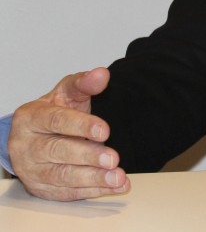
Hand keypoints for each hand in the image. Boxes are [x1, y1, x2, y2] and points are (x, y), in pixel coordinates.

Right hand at [8, 67, 129, 200]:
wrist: (38, 135)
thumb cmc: (54, 112)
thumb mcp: (67, 93)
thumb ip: (84, 83)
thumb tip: (101, 74)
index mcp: (30, 118)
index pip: (55, 120)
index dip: (81, 125)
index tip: (105, 130)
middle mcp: (26, 145)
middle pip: (57, 151)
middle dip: (88, 156)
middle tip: (113, 158)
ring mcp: (32, 170)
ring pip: (62, 176)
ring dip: (93, 178)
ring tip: (118, 177)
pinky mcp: (42, 188)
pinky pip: (68, 192)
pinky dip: (94, 190)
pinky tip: (114, 185)